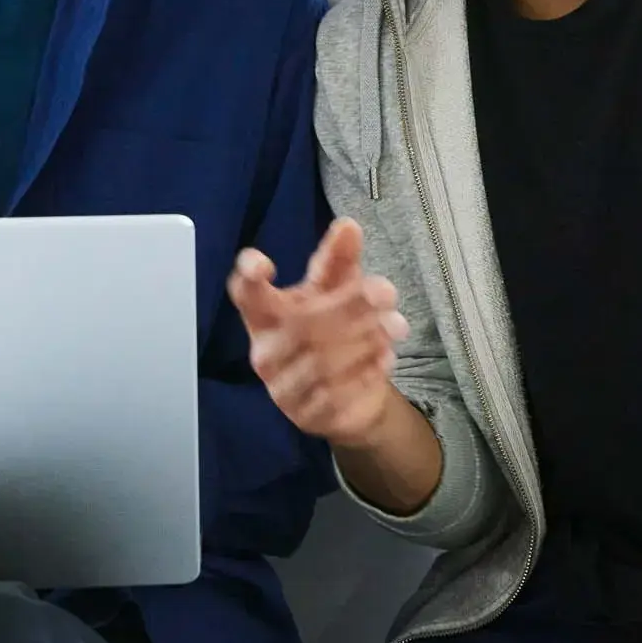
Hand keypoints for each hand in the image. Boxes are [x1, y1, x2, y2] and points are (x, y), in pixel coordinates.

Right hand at [229, 218, 409, 448]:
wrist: (352, 400)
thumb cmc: (336, 332)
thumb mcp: (337, 291)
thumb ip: (338, 260)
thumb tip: (348, 226)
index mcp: (265, 317)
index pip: (245, 295)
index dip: (247, 278)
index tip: (264, 265)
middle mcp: (266, 352)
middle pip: (302, 323)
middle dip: (348, 304)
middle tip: (385, 291)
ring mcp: (283, 388)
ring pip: (324, 360)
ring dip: (366, 337)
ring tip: (395, 325)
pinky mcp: (307, 416)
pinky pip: (338, 391)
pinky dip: (367, 369)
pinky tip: (386, 355)